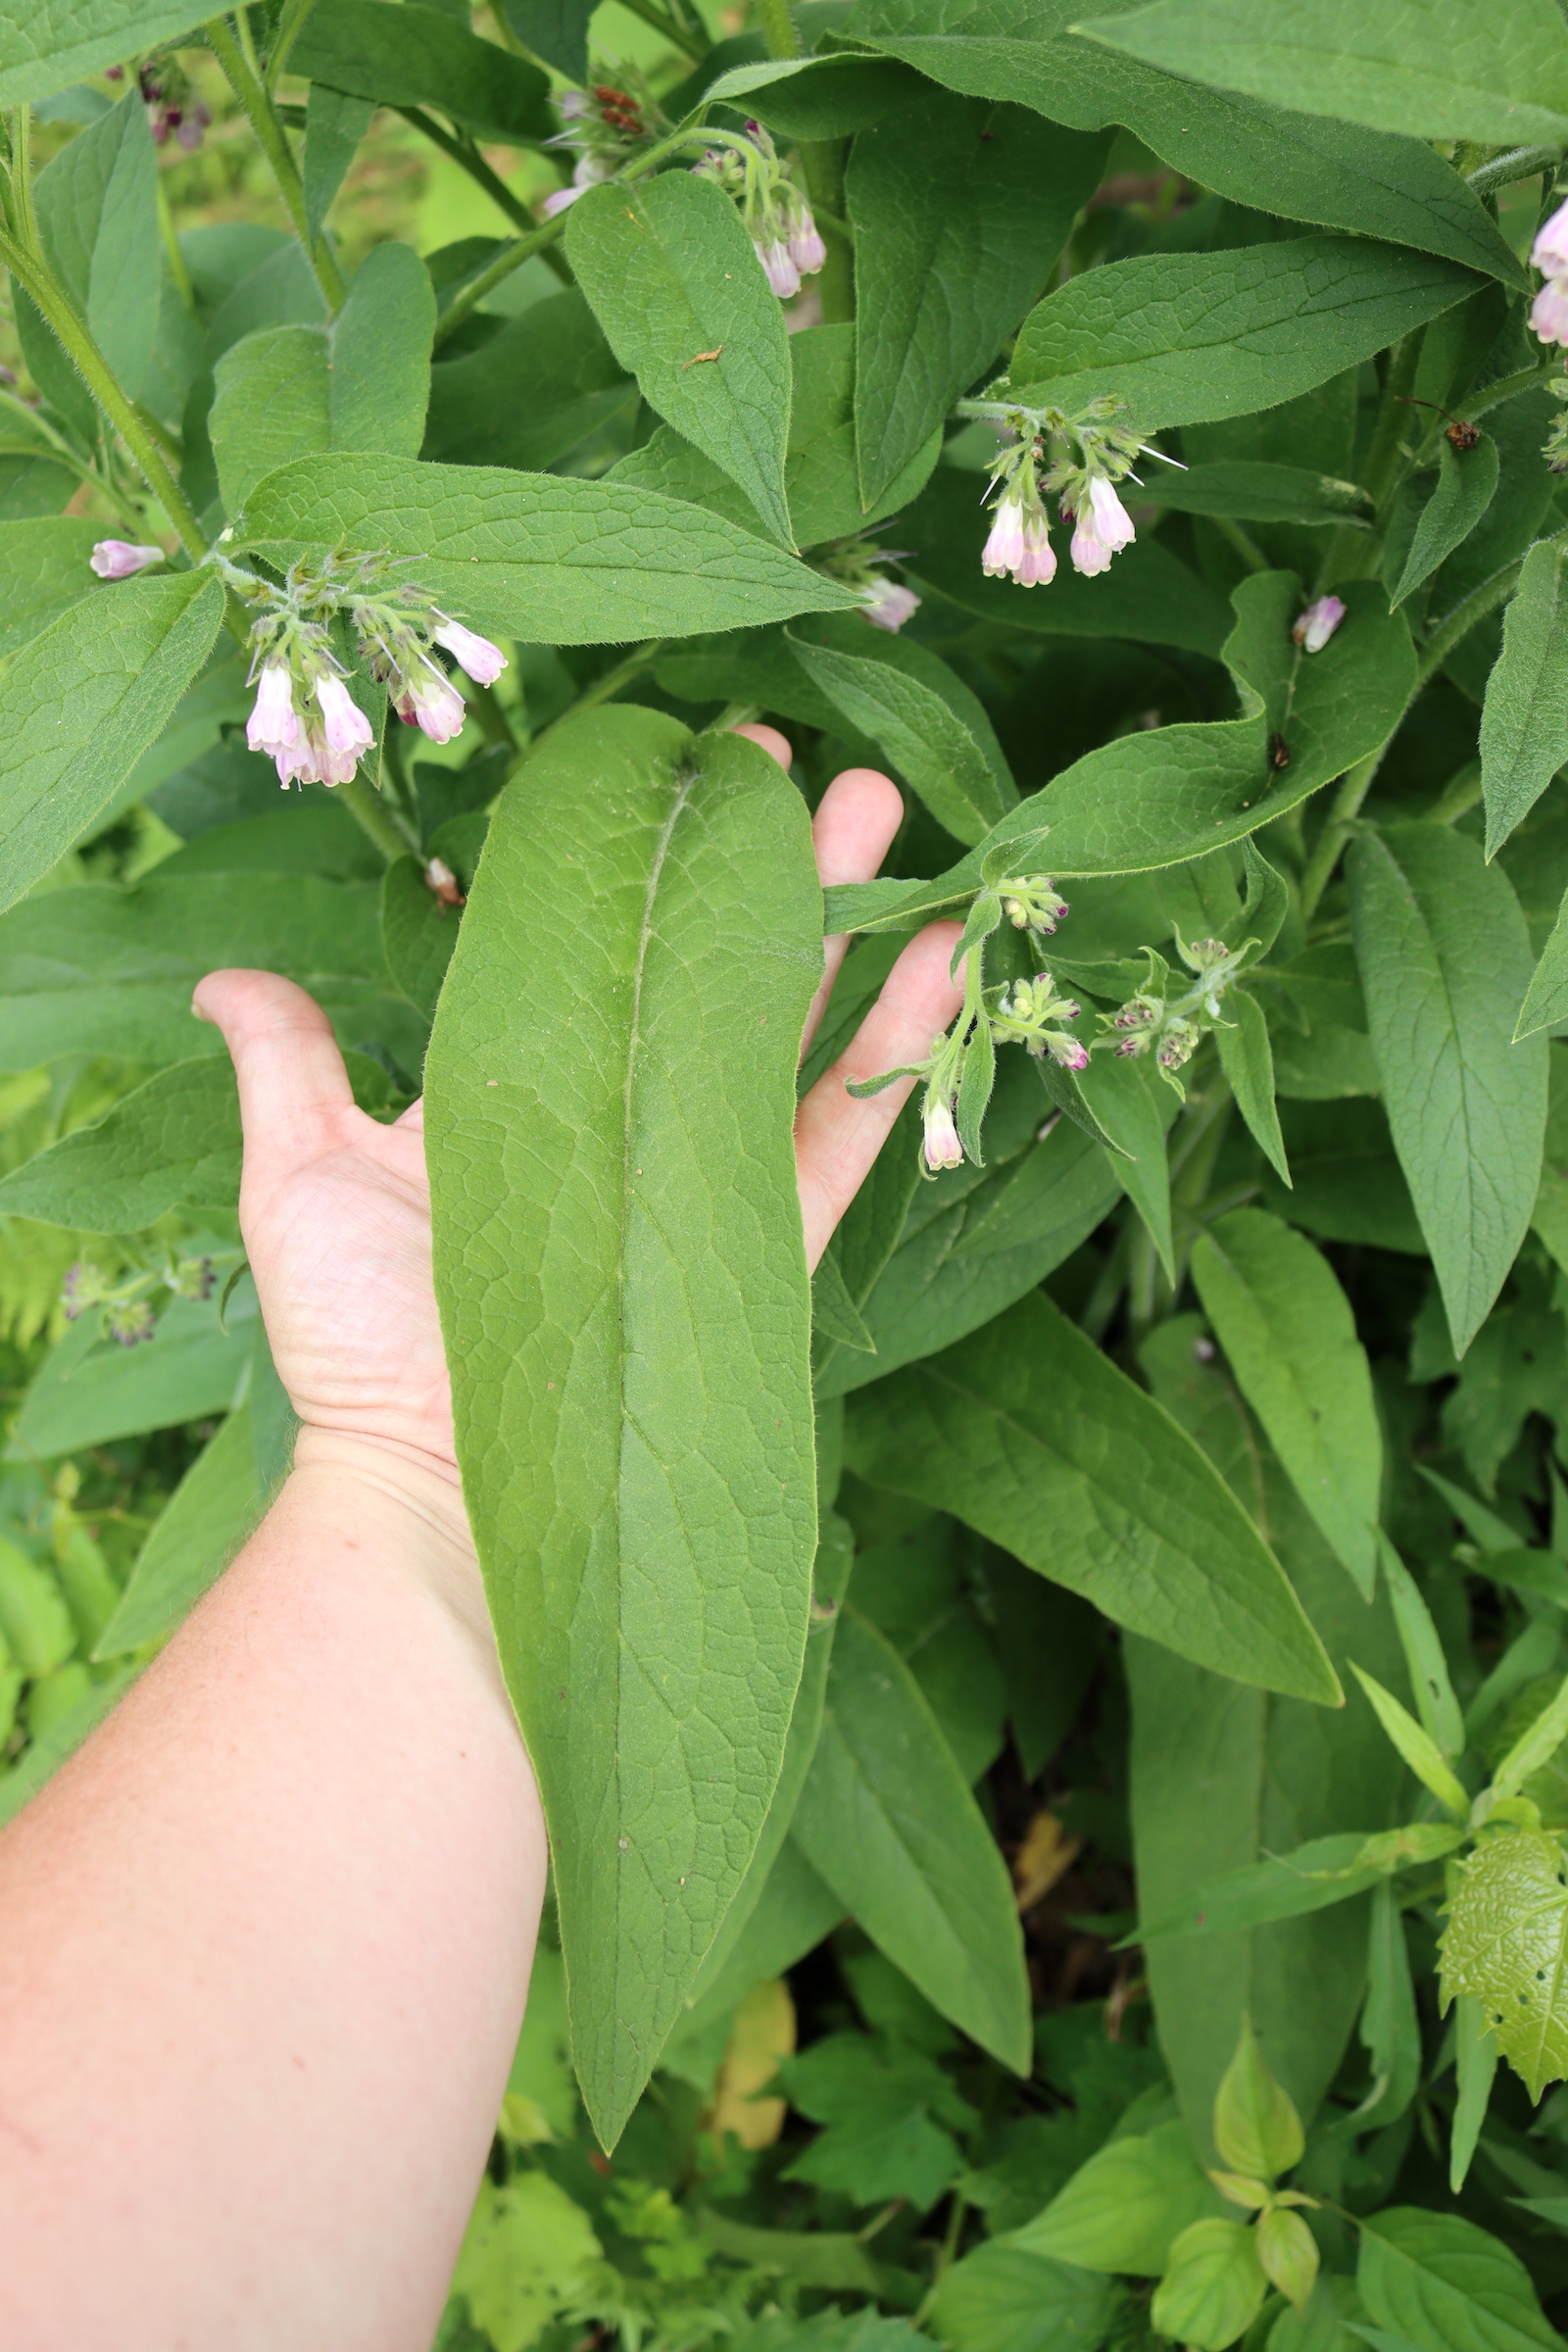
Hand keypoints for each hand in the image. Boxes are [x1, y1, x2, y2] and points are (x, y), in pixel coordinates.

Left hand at [193, 733, 962, 1473]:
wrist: (434, 1484)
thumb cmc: (360, 1340)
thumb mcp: (299, 1176)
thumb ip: (288, 1066)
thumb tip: (222, 978)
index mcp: (535, 1094)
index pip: (603, 952)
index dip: (645, 868)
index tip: (674, 776)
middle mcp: (630, 1124)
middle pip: (716, 970)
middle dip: (769, 865)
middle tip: (807, 768)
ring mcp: (704, 1179)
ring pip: (797, 1029)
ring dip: (850, 919)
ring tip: (889, 816)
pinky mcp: (765, 1243)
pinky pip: (847, 1130)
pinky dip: (901, 1042)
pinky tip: (940, 952)